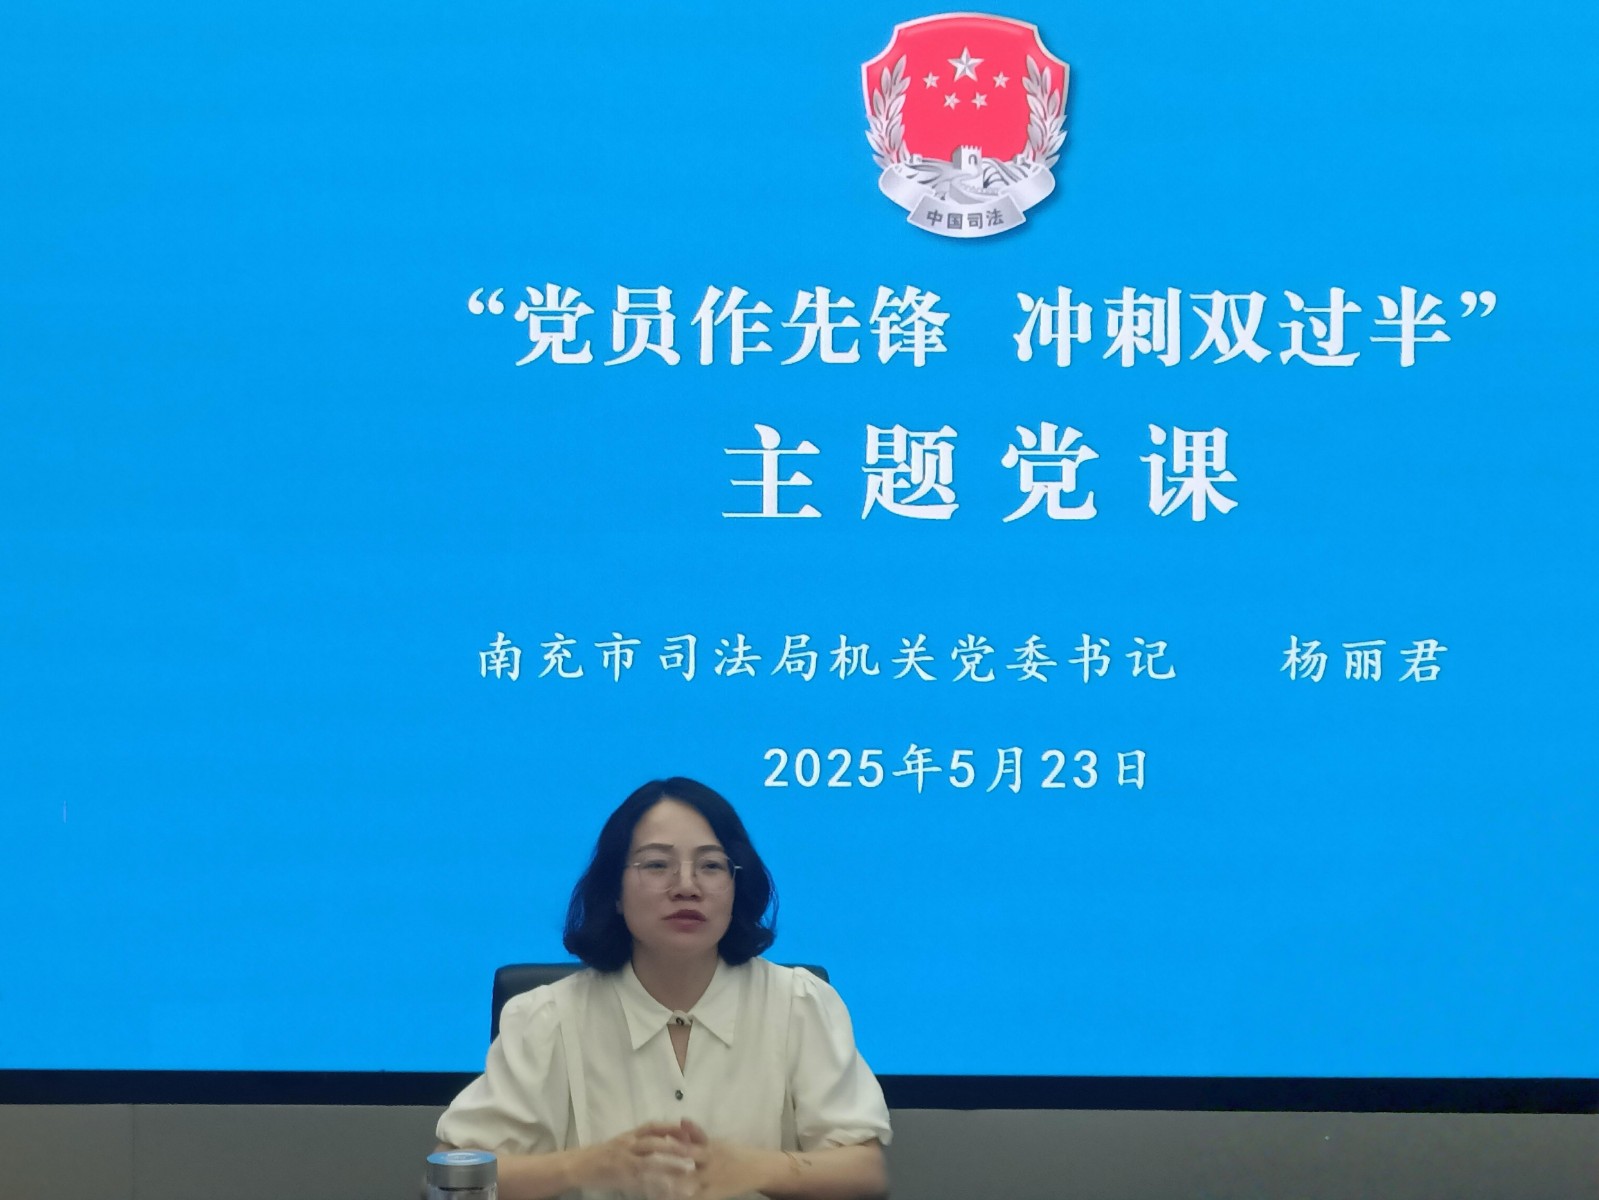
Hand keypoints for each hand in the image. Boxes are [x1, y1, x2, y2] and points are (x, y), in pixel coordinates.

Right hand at [580, 1122, 696, 1196]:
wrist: (579, 1165)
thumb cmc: (604, 1154)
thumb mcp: (624, 1142)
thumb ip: (643, 1140)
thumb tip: (668, 1139)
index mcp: (630, 1135)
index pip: (653, 1126)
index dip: (671, 1127)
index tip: (689, 1131)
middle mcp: (627, 1144)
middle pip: (654, 1143)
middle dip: (675, 1147)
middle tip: (695, 1153)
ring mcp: (623, 1161)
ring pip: (649, 1163)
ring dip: (669, 1168)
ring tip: (688, 1172)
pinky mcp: (620, 1178)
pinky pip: (640, 1182)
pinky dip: (655, 1186)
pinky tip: (668, 1191)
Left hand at [664, 1120, 774, 1199]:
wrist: (756, 1169)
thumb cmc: (731, 1153)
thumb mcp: (715, 1142)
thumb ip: (696, 1134)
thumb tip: (680, 1121)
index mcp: (709, 1150)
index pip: (689, 1147)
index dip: (672, 1147)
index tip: (653, 1146)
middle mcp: (710, 1167)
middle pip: (686, 1170)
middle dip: (666, 1171)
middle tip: (647, 1171)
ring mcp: (711, 1183)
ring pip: (688, 1187)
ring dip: (671, 1188)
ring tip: (653, 1190)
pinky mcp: (713, 1196)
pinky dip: (683, 1199)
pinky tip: (668, 1199)